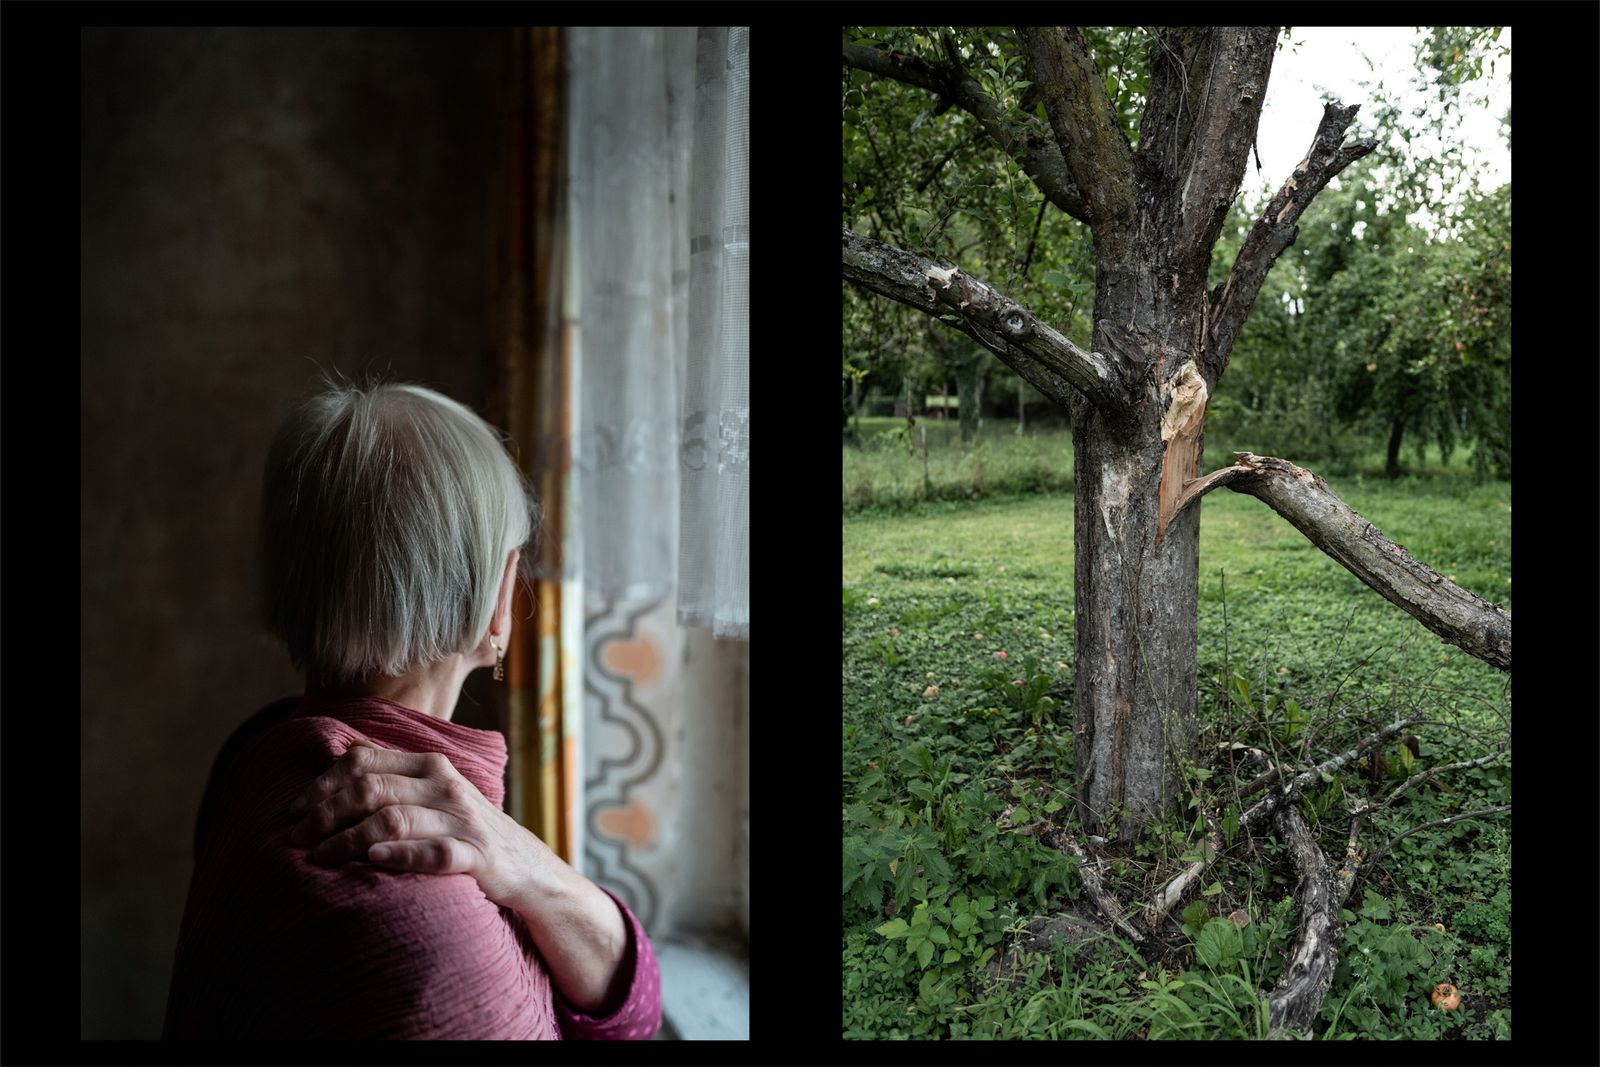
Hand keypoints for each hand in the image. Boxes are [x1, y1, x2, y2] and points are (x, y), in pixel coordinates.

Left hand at [287, 744, 540, 906]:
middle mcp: (444, 785)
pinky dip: (401, 855)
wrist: (524, 864)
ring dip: (348, 839)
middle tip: (298, 839)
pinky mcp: (476, 855)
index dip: (323, 783)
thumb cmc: (464, 828)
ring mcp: (461, 820)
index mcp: (429, 765)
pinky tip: (373, 860)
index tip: (294, 810)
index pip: (364, 760)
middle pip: (371, 789)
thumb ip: (394, 777)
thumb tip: (339, 762)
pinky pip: (434, 853)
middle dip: (325, 813)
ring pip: (394, 819)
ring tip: (321, 857)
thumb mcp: (433, 793)